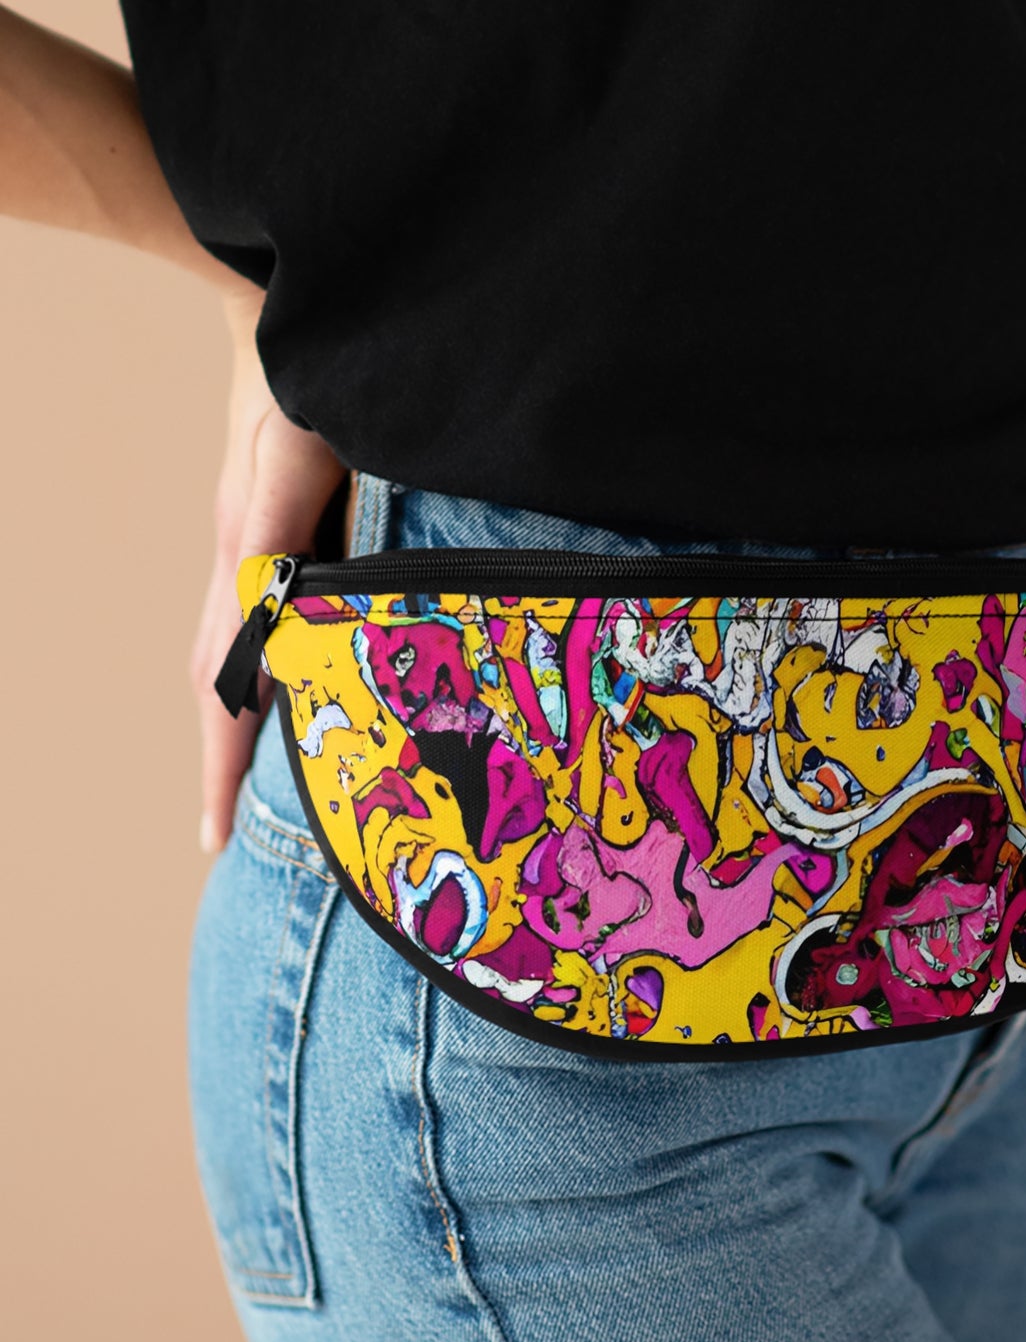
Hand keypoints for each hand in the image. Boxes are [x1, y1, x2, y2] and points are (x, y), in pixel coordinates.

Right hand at [191, 287, 346, 852]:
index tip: (214, 837)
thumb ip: (281, 531)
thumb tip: (268, 623)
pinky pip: (261, 617)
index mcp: (247, 559)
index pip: (222, 683)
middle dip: (224, 761)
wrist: (282, 306)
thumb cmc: (298, 374)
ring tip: (255, 786)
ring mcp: (257, 545)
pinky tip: (294, 684)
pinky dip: (265, 667)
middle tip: (228, 836)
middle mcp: (244, 561)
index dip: (222, 762)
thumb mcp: (295, 452)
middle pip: (218, 682)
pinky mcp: (279, 527)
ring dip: (241, 721)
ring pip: (235, 653)